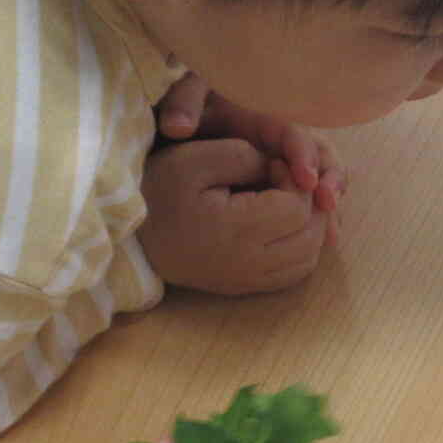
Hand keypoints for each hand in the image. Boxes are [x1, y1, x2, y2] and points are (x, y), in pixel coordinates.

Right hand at [139, 138, 331, 293]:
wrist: (130, 237)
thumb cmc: (158, 191)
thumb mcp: (192, 158)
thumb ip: (241, 155)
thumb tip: (278, 166)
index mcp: (236, 229)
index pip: (298, 208)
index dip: (296, 180)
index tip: (273, 165)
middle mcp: (247, 262)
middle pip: (310, 235)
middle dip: (309, 202)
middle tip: (284, 180)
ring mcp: (247, 279)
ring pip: (308, 258)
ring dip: (311, 226)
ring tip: (288, 200)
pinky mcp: (243, 288)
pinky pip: (293, 275)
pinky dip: (302, 249)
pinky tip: (285, 226)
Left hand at [158, 74, 347, 214]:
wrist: (187, 125)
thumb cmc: (190, 107)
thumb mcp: (188, 96)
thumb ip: (184, 102)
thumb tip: (176, 127)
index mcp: (265, 118)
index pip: (294, 134)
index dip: (302, 154)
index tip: (304, 179)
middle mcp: (283, 143)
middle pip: (321, 159)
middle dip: (328, 180)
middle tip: (327, 203)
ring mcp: (287, 165)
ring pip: (321, 183)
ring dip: (327, 206)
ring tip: (331, 232)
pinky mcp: (284, 186)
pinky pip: (310, 204)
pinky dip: (320, 221)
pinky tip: (326, 242)